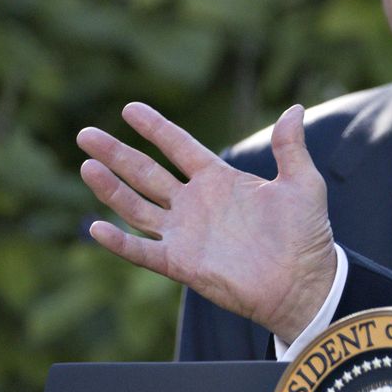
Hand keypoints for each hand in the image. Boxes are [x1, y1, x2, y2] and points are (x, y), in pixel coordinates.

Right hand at [77, 102, 338, 343]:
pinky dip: (119, 242)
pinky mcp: (181, 263)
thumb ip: (291, 147)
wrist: (304, 283)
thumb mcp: (303, 183)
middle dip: (116, 153)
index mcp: (220, 179)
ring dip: (110, 189)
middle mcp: (195, 203)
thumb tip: (294, 109)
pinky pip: (143, 251)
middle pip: (146, 172)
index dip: (155, 127)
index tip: (130, 108)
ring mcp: (185, 233)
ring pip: (137, 206)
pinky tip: (95, 227)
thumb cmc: (306, 234)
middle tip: (85, 134)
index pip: (179, 146)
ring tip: (86, 165)